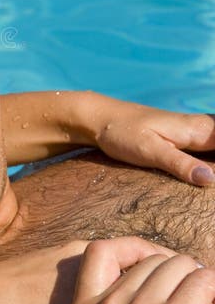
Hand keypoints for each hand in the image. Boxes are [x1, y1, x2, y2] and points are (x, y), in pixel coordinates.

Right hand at [70, 237, 214, 303]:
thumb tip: (151, 273)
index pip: (99, 251)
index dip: (130, 249)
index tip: (153, 263)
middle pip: (149, 260)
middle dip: (174, 271)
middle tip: (191, 292)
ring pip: (178, 265)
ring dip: (196, 279)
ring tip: (204, 303)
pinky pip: (204, 280)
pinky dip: (213, 288)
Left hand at [90, 97, 214, 185]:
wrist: (100, 118)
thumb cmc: (122, 133)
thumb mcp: (148, 151)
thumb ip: (179, 164)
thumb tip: (210, 179)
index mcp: (198, 130)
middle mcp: (201, 127)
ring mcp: (194, 132)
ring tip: (213, 184)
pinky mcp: (185, 138)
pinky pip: (213, 146)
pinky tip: (210, 174)